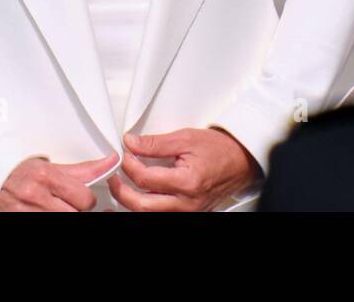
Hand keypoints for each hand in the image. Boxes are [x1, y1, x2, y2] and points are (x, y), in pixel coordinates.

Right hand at [0, 152, 118, 211]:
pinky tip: (49, 211)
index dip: (86, 199)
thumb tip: (111, 162)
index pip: (84, 198)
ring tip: (59, 207)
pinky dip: (51, 217)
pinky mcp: (17, 221)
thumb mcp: (48, 165)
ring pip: (63, 220)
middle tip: (69, 203)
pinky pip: (42, 224)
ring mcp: (25, 213)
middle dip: (76, 209)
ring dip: (64, 214)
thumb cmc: (19, 170)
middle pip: (75, 214)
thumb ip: (82, 169)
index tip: (81, 196)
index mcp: (45, 177)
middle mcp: (34, 196)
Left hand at [109, 127, 259, 210]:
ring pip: (149, 213)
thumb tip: (131, 143)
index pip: (145, 179)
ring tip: (123, 185)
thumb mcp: (185, 138)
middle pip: (142, 205)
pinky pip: (161, 213)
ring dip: (132, 201)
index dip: (129, 165)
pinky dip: (147, 205)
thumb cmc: (218, 149)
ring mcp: (188, 212)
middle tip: (114, 177)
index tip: (124, 154)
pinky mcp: (188, 214)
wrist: (240, 161)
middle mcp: (187, 203)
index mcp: (187, 182)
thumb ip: (155, 143)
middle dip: (122, 192)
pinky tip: (140, 194)